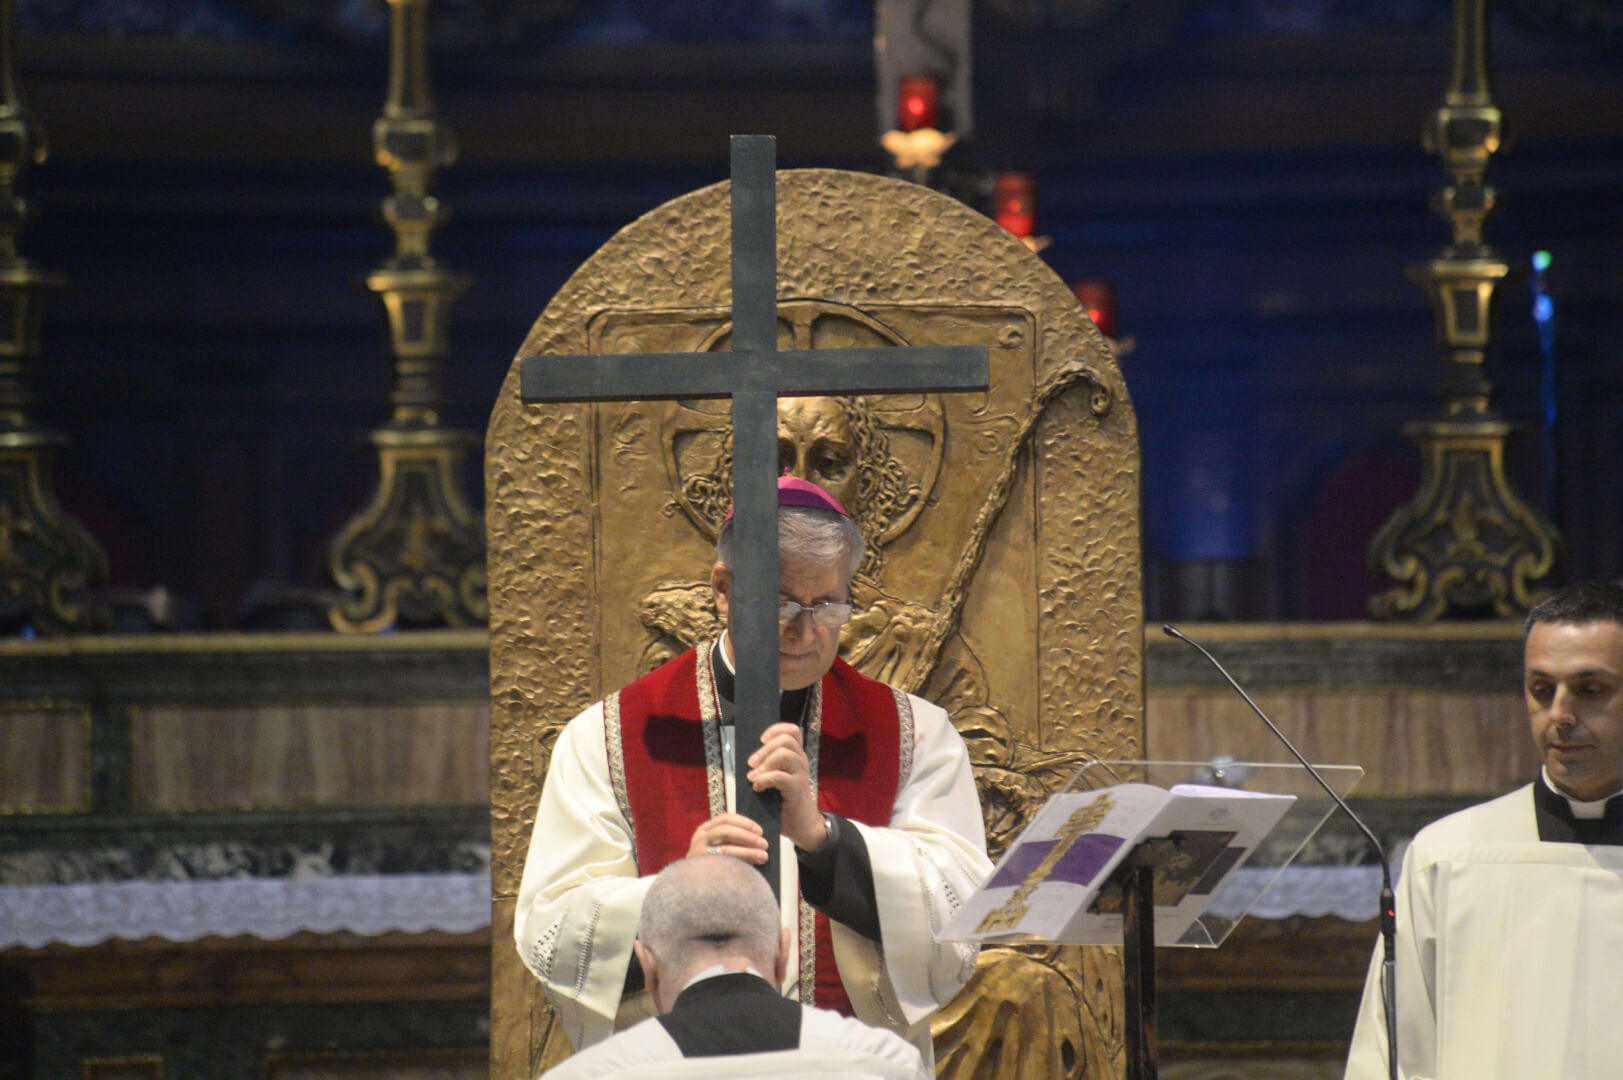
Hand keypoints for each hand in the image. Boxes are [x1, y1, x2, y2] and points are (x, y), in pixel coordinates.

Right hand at [687, 812, 768, 864]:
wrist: (690, 885)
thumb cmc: (709, 862)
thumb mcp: (713, 845)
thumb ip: (730, 839)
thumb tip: (757, 840)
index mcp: (704, 829)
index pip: (726, 818)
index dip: (744, 823)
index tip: (759, 831)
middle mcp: (700, 839)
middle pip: (726, 831)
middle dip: (748, 837)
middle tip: (764, 844)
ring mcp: (699, 854)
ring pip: (726, 849)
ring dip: (748, 852)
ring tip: (763, 856)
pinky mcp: (702, 869)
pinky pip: (724, 865)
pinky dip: (739, 864)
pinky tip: (750, 869)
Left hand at [747, 722, 827, 851]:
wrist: (802, 825)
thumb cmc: (785, 801)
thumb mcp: (777, 778)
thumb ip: (768, 765)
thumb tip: (748, 758)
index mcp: (796, 756)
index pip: (792, 731)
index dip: (776, 730)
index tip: (761, 739)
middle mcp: (801, 761)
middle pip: (786, 739)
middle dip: (765, 749)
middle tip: (751, 763)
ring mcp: (801, 774)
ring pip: (784, 754)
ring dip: (764, 763)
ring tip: (753, 776)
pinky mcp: (797, 789)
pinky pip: (779, 776)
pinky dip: (764, 780)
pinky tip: (757, 787)